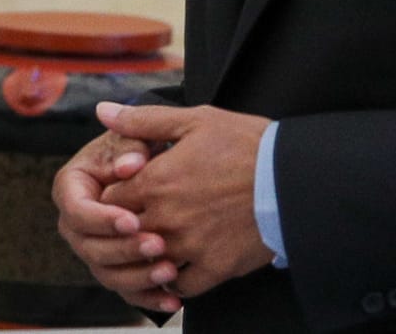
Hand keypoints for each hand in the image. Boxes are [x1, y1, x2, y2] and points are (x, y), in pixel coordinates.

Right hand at [52, 128, 182, 315]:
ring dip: (138, 277)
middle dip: (124, 250)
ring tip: (170, 271)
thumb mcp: (133, 140)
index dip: (103, 219)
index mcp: (71, 188)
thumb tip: (130, 166)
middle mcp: (75, 224)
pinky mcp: (115, 269)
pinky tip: (173, 299)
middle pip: (90, 248)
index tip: (134, 219)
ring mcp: (93, 249)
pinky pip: (127, 291)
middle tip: (158, 244)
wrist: (152, 167)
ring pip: (108, 274)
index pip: (77, 210)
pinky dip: (149, 297)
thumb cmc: (138, 149)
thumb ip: (131, 146)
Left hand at [95, 101, 275, 298]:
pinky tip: (181, 264)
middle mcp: (166, 218)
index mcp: (155, 182)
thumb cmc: (246, 144)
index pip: (109, 200)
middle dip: (127, 226)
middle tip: (139, 218)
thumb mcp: (194, 121)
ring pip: (150, 260)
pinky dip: (177, 278)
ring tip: (160, 240)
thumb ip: (143, 120)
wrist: (293, 178)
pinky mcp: (216, 268)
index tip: (125, 193)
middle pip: (125, 233)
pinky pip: (182, 285)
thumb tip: (102, 111)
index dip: (113, 197)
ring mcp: (190, 247)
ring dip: (150, 252)